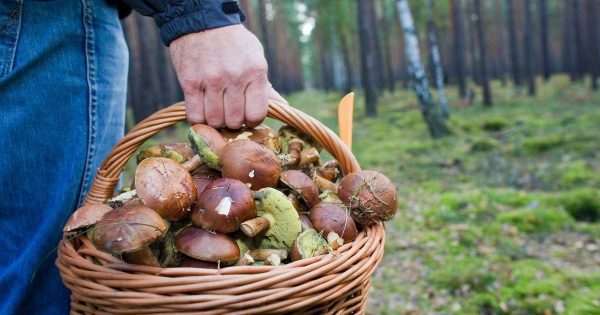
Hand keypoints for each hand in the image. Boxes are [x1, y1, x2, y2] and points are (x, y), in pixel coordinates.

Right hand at [170, 24, 284, 128]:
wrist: (203, 21)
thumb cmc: (234, 42)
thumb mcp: (256, 58)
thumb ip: (266, 86)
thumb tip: (282, 106)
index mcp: (255, 72)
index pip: (256, 114)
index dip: (252, 120)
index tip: (247, 115)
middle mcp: (234, 77)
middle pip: (234, 121)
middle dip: (233, 121)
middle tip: (229, 112)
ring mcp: (211, 80)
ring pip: (214, 121)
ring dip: (215, 120)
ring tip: (216, 110)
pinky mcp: (190, 82)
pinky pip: (195, 115)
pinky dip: (199, 118)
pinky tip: (202, 110)